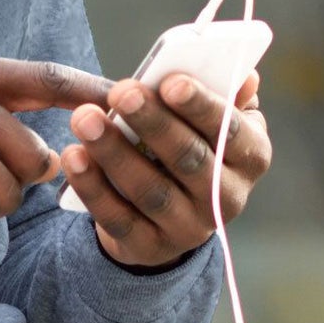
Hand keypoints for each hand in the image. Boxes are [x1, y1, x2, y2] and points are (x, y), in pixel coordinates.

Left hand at [61, 70, 270, 269]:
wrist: (169, 214)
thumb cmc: (189, 143)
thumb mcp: (209, 119)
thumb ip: (222, 93)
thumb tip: (244, 75)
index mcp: (249, 158)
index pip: (231, 132)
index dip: (202, 106)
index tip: (170, 81)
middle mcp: (227, 198)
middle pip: (190, 159)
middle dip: (154, 122)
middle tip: (122, 91)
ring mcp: (190, 228)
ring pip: (151, 190)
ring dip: (115, 152)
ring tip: (84, 118)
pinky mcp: (149, 247)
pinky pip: (118, 218)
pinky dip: (93, 188)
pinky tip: (74, 156)